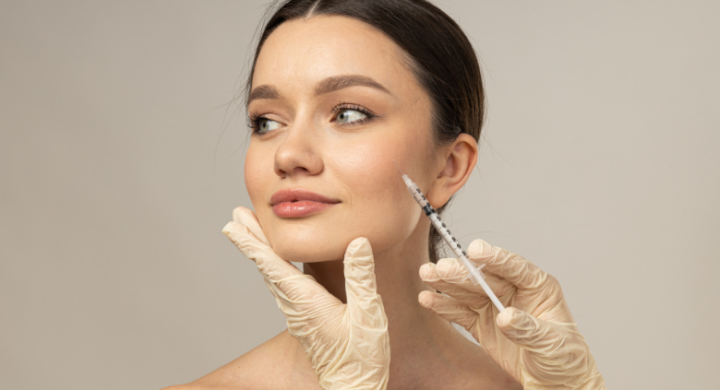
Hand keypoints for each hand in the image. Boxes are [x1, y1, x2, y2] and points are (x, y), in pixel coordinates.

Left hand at [222, 207, 389, 389]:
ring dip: (260, 252)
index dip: (252, 243)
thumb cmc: (361, 357)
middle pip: (267, 267)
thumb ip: (361, 277)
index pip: (273, 265)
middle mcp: (296, 306)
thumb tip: (357, 243)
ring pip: (273, 276)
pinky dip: (274, 267)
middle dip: (251, 240)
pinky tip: (277, 264)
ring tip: (250, 231)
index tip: (233, 226)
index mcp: (307, 301)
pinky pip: (283, 287)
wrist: (353, 388)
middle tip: (235, 217)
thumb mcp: (368, 314)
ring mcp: (298, 314)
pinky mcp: (305, 319)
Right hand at [418, 239, 604, 389]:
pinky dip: (444, 306)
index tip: (475, 250)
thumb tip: (506, 316)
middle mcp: (515, 292)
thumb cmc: (565, 359)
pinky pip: (460, 312)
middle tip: (441, 268)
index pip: (515, 268)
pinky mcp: (482, 324)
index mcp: (538, 287)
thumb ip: (528, 329)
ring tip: (427, 275)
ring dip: (447, 284)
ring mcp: (496, 306)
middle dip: (462, 272)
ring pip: (468, 291)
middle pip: (485, 278)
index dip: (495, 258)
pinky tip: (428, 299)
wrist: (556, 384)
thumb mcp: (551, 344)